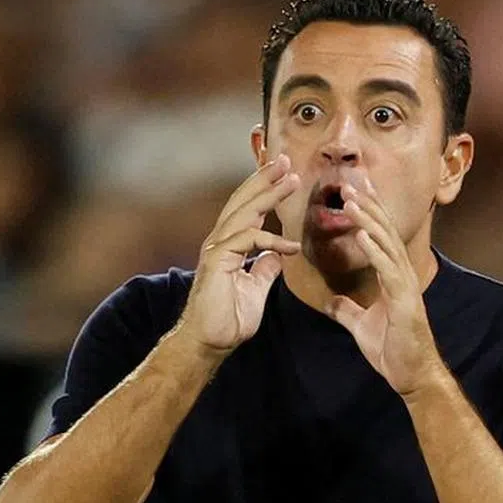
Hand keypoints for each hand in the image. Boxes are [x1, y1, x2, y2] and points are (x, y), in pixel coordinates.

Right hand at [178, 155, 300, 351]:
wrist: (211, 341)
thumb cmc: (229, 318)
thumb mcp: (256, 289)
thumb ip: (264, 269)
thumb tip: (275, 256)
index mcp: (230, 244)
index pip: (249, 209)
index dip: (265, 189)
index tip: (286, 174)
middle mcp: (221, 241)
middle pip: (244, 201)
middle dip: (266, 179)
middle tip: (286, 160)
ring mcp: (217, 249)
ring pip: (244, 212)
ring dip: (268, 194)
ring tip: (291, 180)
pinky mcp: (217, 261)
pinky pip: (246, 240)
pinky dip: (269, 239)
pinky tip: (290, 246)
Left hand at [326, 184, 448, 395]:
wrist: (410, 375)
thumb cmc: (392, 350)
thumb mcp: (360, 326)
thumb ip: (346, 310)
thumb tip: (330, 302)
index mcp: (392, 276)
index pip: (379, 236)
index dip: (367, 212)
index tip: (352, 190)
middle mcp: (401, 274)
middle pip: (384, 231)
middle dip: (367, 205)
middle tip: (349, 180)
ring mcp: (405, 286)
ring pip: (387, 244)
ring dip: (368, 219)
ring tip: (350, 199)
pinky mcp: (404, 301)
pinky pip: (389, 270)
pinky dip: (376, 250)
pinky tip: (363, 234)